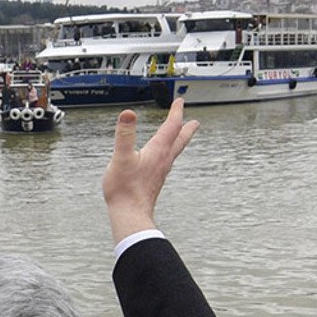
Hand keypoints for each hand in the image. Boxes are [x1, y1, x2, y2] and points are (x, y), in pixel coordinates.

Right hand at [101, 96, 197, 243]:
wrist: (129, 214)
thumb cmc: (124, 189)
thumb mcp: (120, 157)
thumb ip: (124, 135)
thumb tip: (128, 113)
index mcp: (157, 151)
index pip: (171, 127)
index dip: (176, 112)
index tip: (179, 102)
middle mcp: (163, 160)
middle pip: (179, 140)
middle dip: (186, 128)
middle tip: (195, 122)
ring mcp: (160, 171)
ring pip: (174, 151)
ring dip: (179, 141)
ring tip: (181, 137)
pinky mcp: (155, 180)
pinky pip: (166, 161)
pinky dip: (169, 153)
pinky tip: (162, 159)